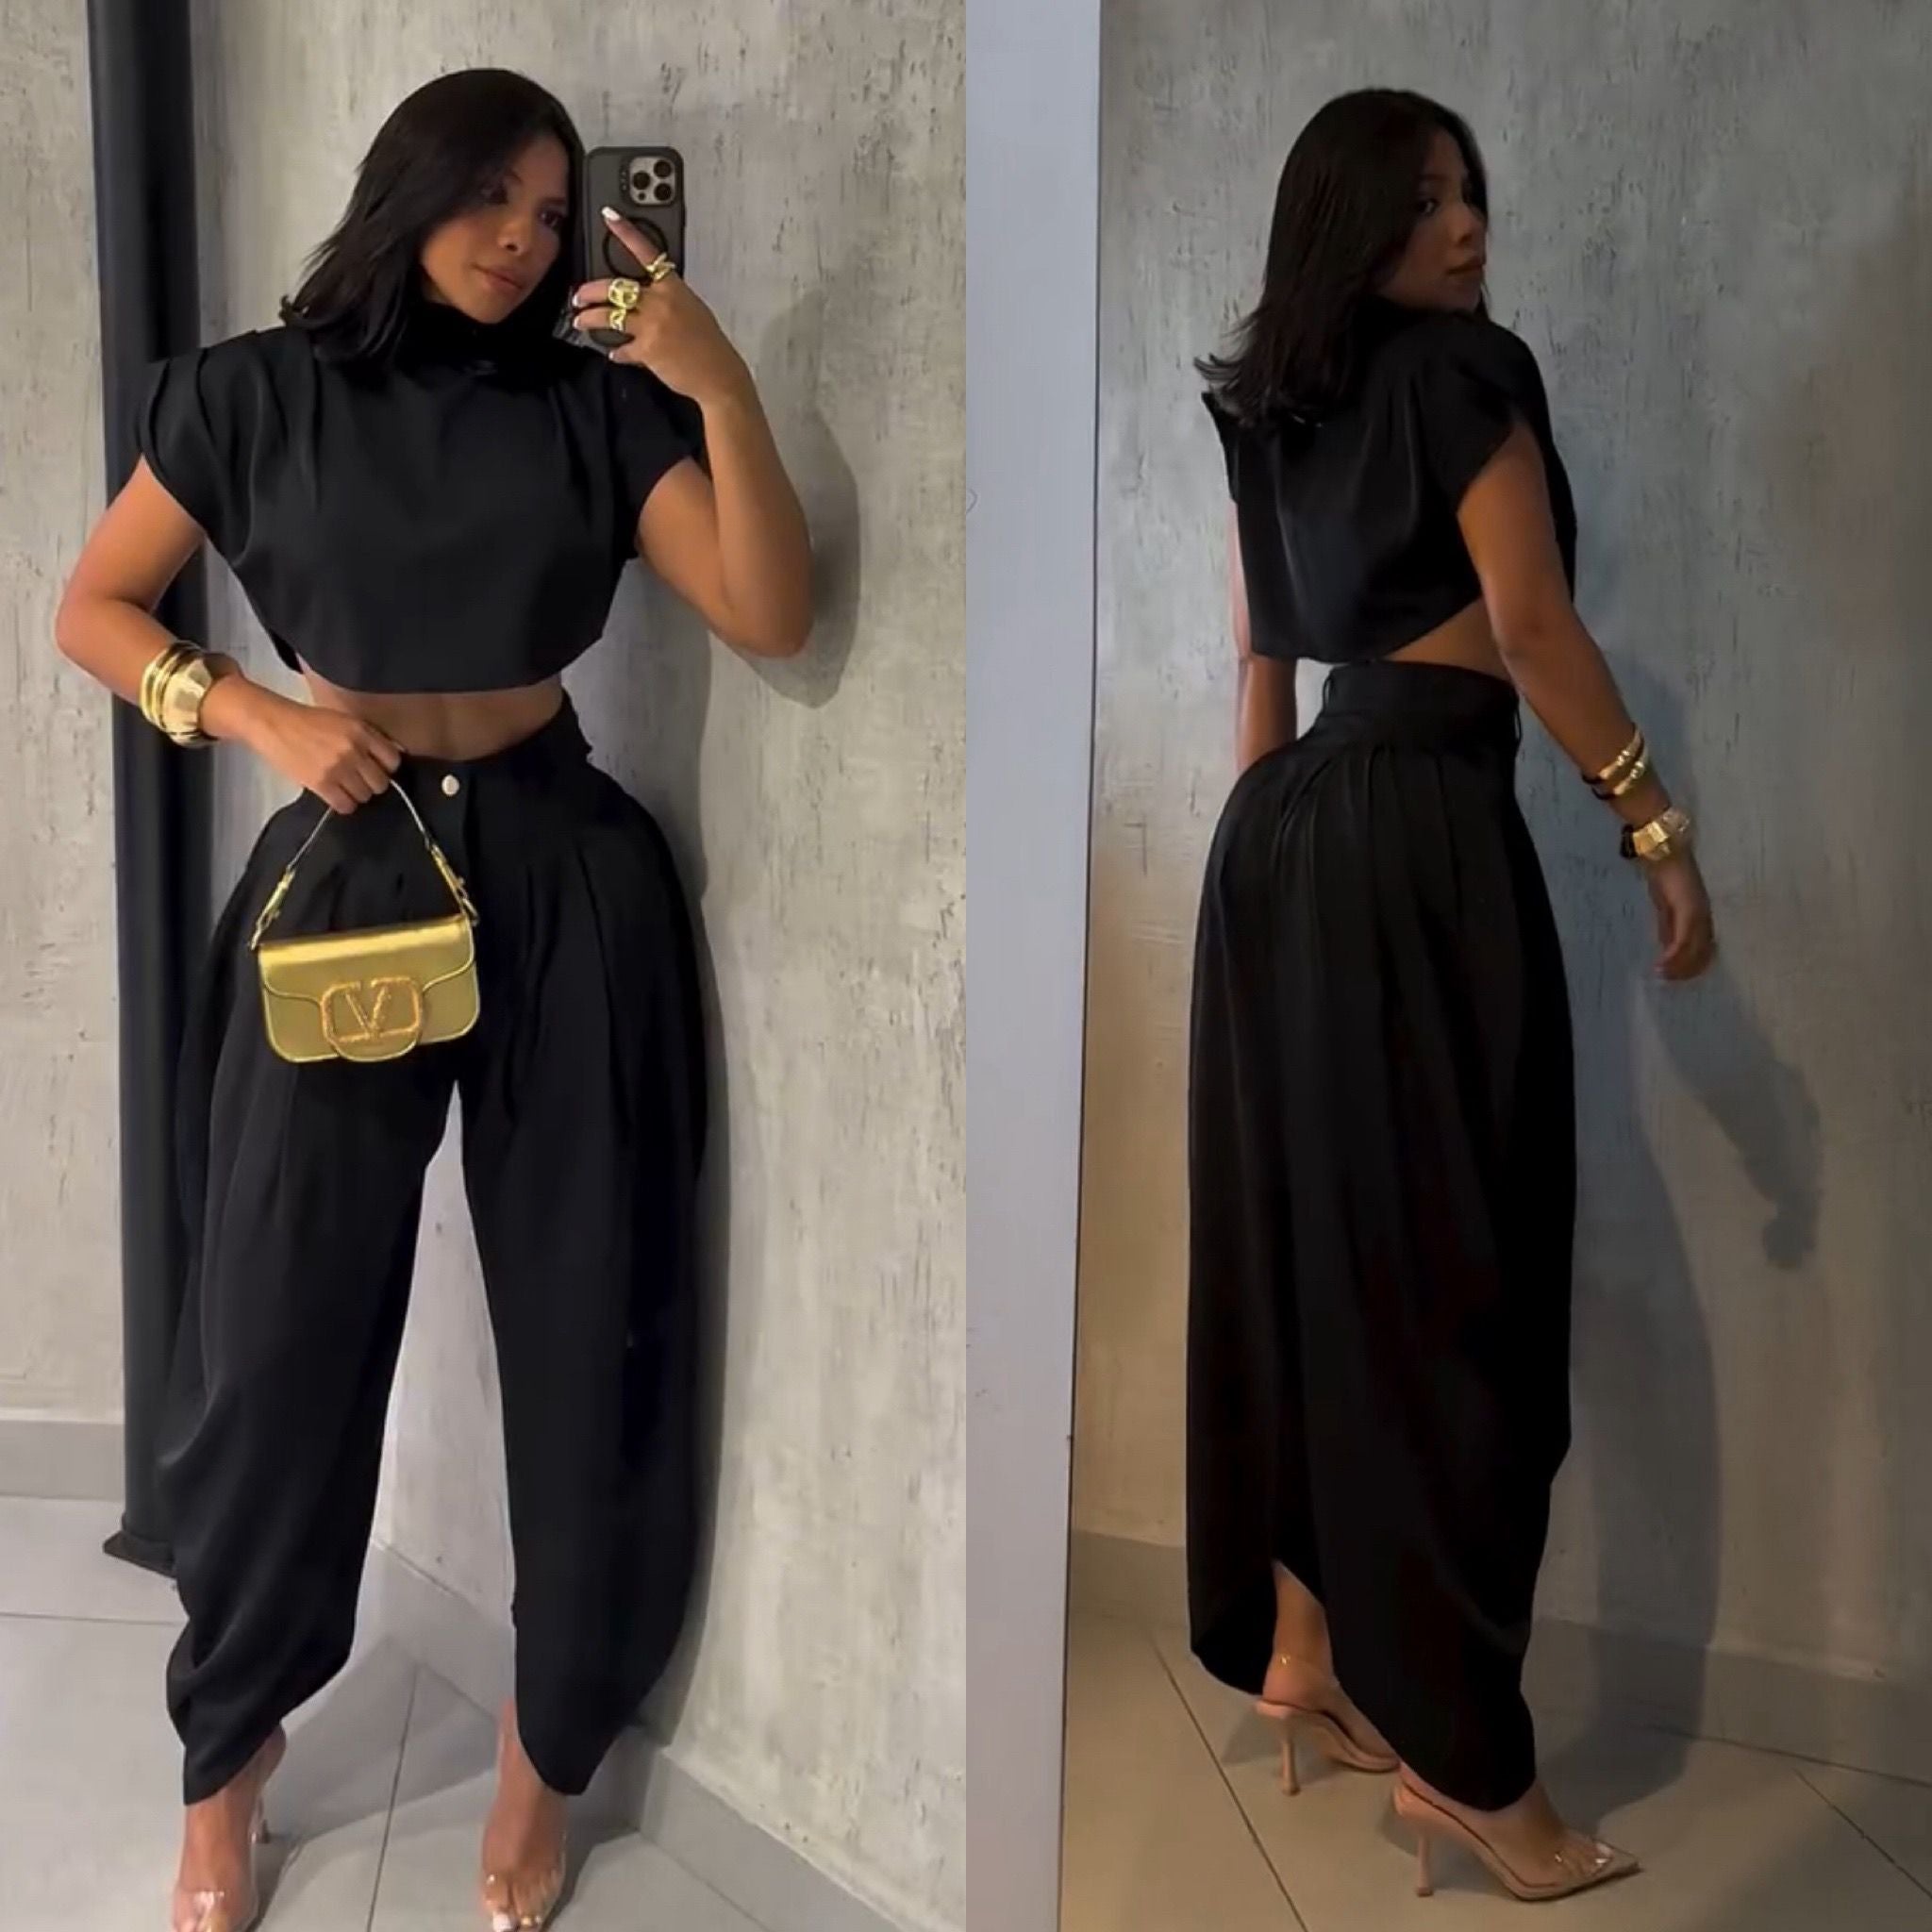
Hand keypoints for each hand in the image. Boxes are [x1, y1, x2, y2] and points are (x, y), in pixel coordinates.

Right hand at [244, 691, 401, 814]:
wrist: (273, 723)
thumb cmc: (308, 720)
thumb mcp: (345, 719)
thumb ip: (370, 737)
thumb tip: (397, 752)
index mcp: (361, 731)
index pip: (393, 760)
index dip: (386, 768)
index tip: (376, 768)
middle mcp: (354, 749)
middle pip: (381, 782)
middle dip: (372, 784)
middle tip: (359, 780)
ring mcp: (338, 767)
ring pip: (364, 796)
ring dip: (357, 795)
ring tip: (345, 787)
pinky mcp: (321, 783)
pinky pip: (345, 805)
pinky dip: (343, 804)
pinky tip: (336, 795)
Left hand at [572, 209, 749, 405]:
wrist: (719, 374)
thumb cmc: (709, 344)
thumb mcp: (692, 309)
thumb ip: (668, 299)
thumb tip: (649, 298)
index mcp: (673, 287)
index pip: (646, 253)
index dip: (626, 233)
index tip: (609, 217)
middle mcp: (660, 302)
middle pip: (614, 287)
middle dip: (589, 291)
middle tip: (579, 296)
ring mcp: (652, 326)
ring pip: (609, 316)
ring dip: (589, 319)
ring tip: (581, 321)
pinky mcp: (646, 350)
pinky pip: (621, 349)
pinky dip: (616, 352)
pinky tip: (614, 352)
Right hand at [1644, 851, 1716, 981]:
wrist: (1664, 853)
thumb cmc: (1665, 875)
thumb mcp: (1667, 906)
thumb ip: (1670, 926)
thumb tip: (1669, 948)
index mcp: (1702, 916)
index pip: (1705, 948)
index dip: (1694, 965)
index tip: (1678, 978)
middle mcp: (1705, 917)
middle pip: (1703, 952)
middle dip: (1687, 970)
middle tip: (1669, 981)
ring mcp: (1698, 914)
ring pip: (1696, 949)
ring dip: (1680, 966)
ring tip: (1664, 976)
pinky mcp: (1688, 910)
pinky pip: (1683, 939)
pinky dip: (1673, 955)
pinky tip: (1661, 964)